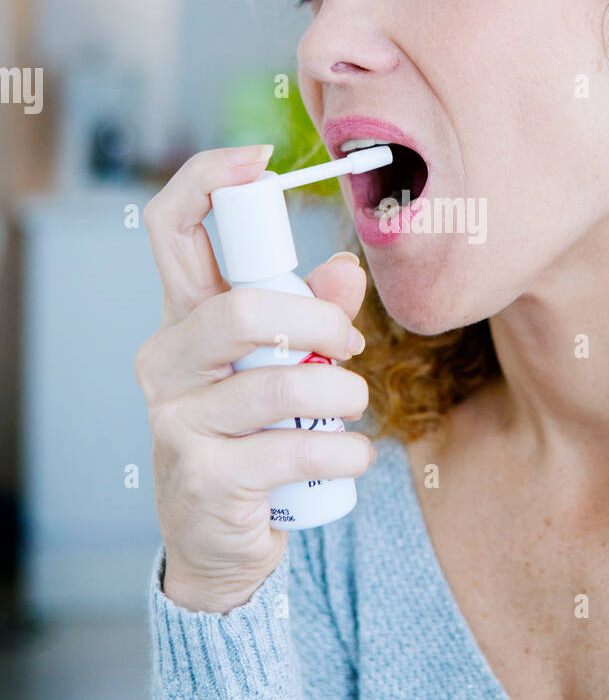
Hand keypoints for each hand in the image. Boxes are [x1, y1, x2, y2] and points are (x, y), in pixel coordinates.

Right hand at [134, 146, 373, 611]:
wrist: (219, 539)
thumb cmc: (252, 435)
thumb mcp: (280, 365)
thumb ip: (312, 314)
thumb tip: (347, 271)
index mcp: (183, 319)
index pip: (170, 227)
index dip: (208, 179)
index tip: (262, 160)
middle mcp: (165, 362)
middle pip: (241, 310)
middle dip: (320, 324)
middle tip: (352, 348)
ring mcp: (176, 421)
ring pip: (281, 385)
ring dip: (342, 398)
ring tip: (353, 411)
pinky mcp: (203, 477)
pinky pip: (297, 451)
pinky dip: (346, 453)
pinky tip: (350, 459)